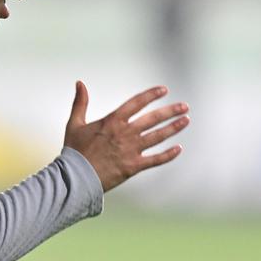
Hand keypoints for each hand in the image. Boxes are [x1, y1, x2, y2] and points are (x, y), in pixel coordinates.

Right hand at [63, 81, 188, 192]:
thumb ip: (80, 102)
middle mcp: (125, 133)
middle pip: (153, 119)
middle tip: (184, 106)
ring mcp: (131, 150)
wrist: (75, 177)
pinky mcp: (134, 166)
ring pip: (158, 136)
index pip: (137, 103)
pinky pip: (156, 159)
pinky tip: (178, 149)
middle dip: (170, 111)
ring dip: (173, 128)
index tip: (163, 90)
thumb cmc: (74, 151)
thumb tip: (80, 83)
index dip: (151, 95)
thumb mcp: (75, 123)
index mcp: (112, 121)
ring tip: (185, 121)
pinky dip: (168, 155)